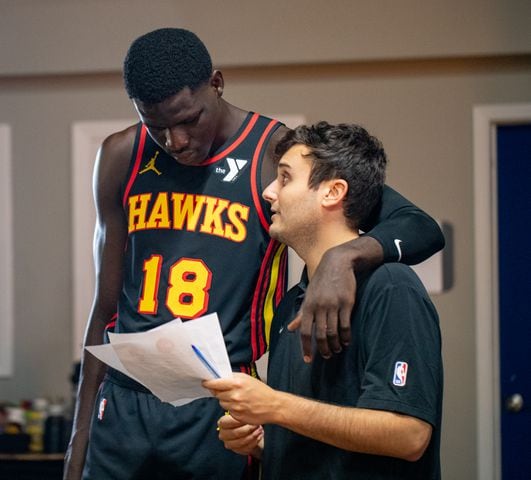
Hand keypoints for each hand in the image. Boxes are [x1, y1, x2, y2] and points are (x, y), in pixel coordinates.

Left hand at [203, 373, 276, 424]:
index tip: (205, 382)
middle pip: (216, 393)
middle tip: (229, 390)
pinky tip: (241, 405)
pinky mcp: (237, 416)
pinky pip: (228, 410)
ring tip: (238, 398)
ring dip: (226, 400)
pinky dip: (232, 408)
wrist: (272, 405)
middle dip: (220, 392)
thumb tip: (219, 377)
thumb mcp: (247, 378)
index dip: (208, 383)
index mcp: (236, 383)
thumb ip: (232, 377)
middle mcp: (234, 395)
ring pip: (221, 403)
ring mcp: (235, 406)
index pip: (215, 383)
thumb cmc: (261, 391)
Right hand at [217, 413, 263, 457]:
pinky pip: (246, 447)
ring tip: (260, 430)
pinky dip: (254, 441)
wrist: (250, 431)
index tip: (248, 417)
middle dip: (248, 429)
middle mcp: (223, 435)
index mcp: (222, 424)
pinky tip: (259, 436)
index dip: (237, 421)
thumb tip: (243, 407)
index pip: (225, 423)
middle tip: (257, 424)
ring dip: (252, 435)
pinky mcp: (237, 450)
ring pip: (241, 441)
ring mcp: (229, 444)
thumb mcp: (242, 413)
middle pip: (235, 433)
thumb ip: (240, 412)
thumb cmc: (246, 420)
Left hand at [288, 242, 356, 361]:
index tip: (308, 360)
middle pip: (320, 334)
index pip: (305, 331)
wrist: (338, 262)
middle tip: (327, 356)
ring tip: (337, 349)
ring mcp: (334, 304)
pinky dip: (346, 336)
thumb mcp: (309, 295)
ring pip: (334, 332)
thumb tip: (290, 328)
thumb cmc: (322, 281)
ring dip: (335, 345)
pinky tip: (346, 341)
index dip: (306, 347)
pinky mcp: (347, 302)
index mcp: (308, 305)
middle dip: (323, 349)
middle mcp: (319, 306)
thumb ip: (301, 314)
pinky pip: (346, 325)